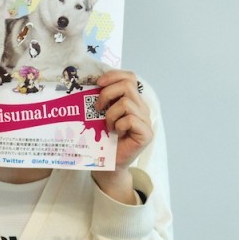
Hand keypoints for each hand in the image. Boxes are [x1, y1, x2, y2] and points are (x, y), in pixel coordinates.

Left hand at [92, 70, 152, 202]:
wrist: (108, 163)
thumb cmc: (104, 138)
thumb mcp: (102, 113)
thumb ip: (104, 98)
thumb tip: (92, 83)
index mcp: (132, 100)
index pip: (129, 77)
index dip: (114, 75)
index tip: (98, 83)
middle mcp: (142, 108)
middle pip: (127, 85)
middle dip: (107, 94)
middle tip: (97, 108)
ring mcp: (146, 120)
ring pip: (126, 103)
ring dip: (111, 114)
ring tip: (108, 126)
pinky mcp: (146, 133)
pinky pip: (130, 120)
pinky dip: (118, 125)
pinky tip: (116, 134)